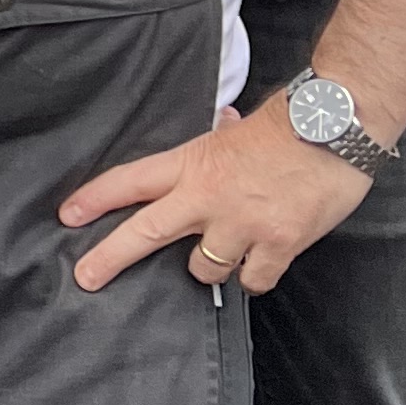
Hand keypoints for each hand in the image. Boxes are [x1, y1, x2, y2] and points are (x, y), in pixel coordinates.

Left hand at [58, 96, 369, 295]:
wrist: (337, 128)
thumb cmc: (290, 124)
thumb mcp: (238, 129)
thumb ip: (220, 140)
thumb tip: (222, 123)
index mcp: (194, 163)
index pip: (131, 180)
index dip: (96, 198)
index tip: (68, 215)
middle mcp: (208, 198)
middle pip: (146, 232)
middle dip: (110, 257)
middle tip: (86, 277)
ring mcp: (242, 225)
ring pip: (202, 268)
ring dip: (211, 264)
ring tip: (230, 246)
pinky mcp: (277, 246)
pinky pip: (252, 281)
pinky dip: (255, 276)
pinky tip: (262, 260)